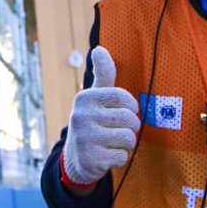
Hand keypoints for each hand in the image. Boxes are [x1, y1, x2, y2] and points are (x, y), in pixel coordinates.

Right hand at [60, 46, 140, 189]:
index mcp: (84, 97)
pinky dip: (118, 158)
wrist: (76, 157)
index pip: (124, 98)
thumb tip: (99, 49)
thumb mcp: (95, 97)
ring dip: (125, 143)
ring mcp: (85, 138)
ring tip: (111, 142)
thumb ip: (103, 74)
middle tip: (116, 130)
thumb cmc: (92, 121)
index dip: (130, 107)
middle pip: (129, 119)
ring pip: (128, 138)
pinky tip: (105, 155)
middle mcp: (81, 116)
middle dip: (130, 127)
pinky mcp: (91, 159)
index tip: (123, 111)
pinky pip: (122, 157)